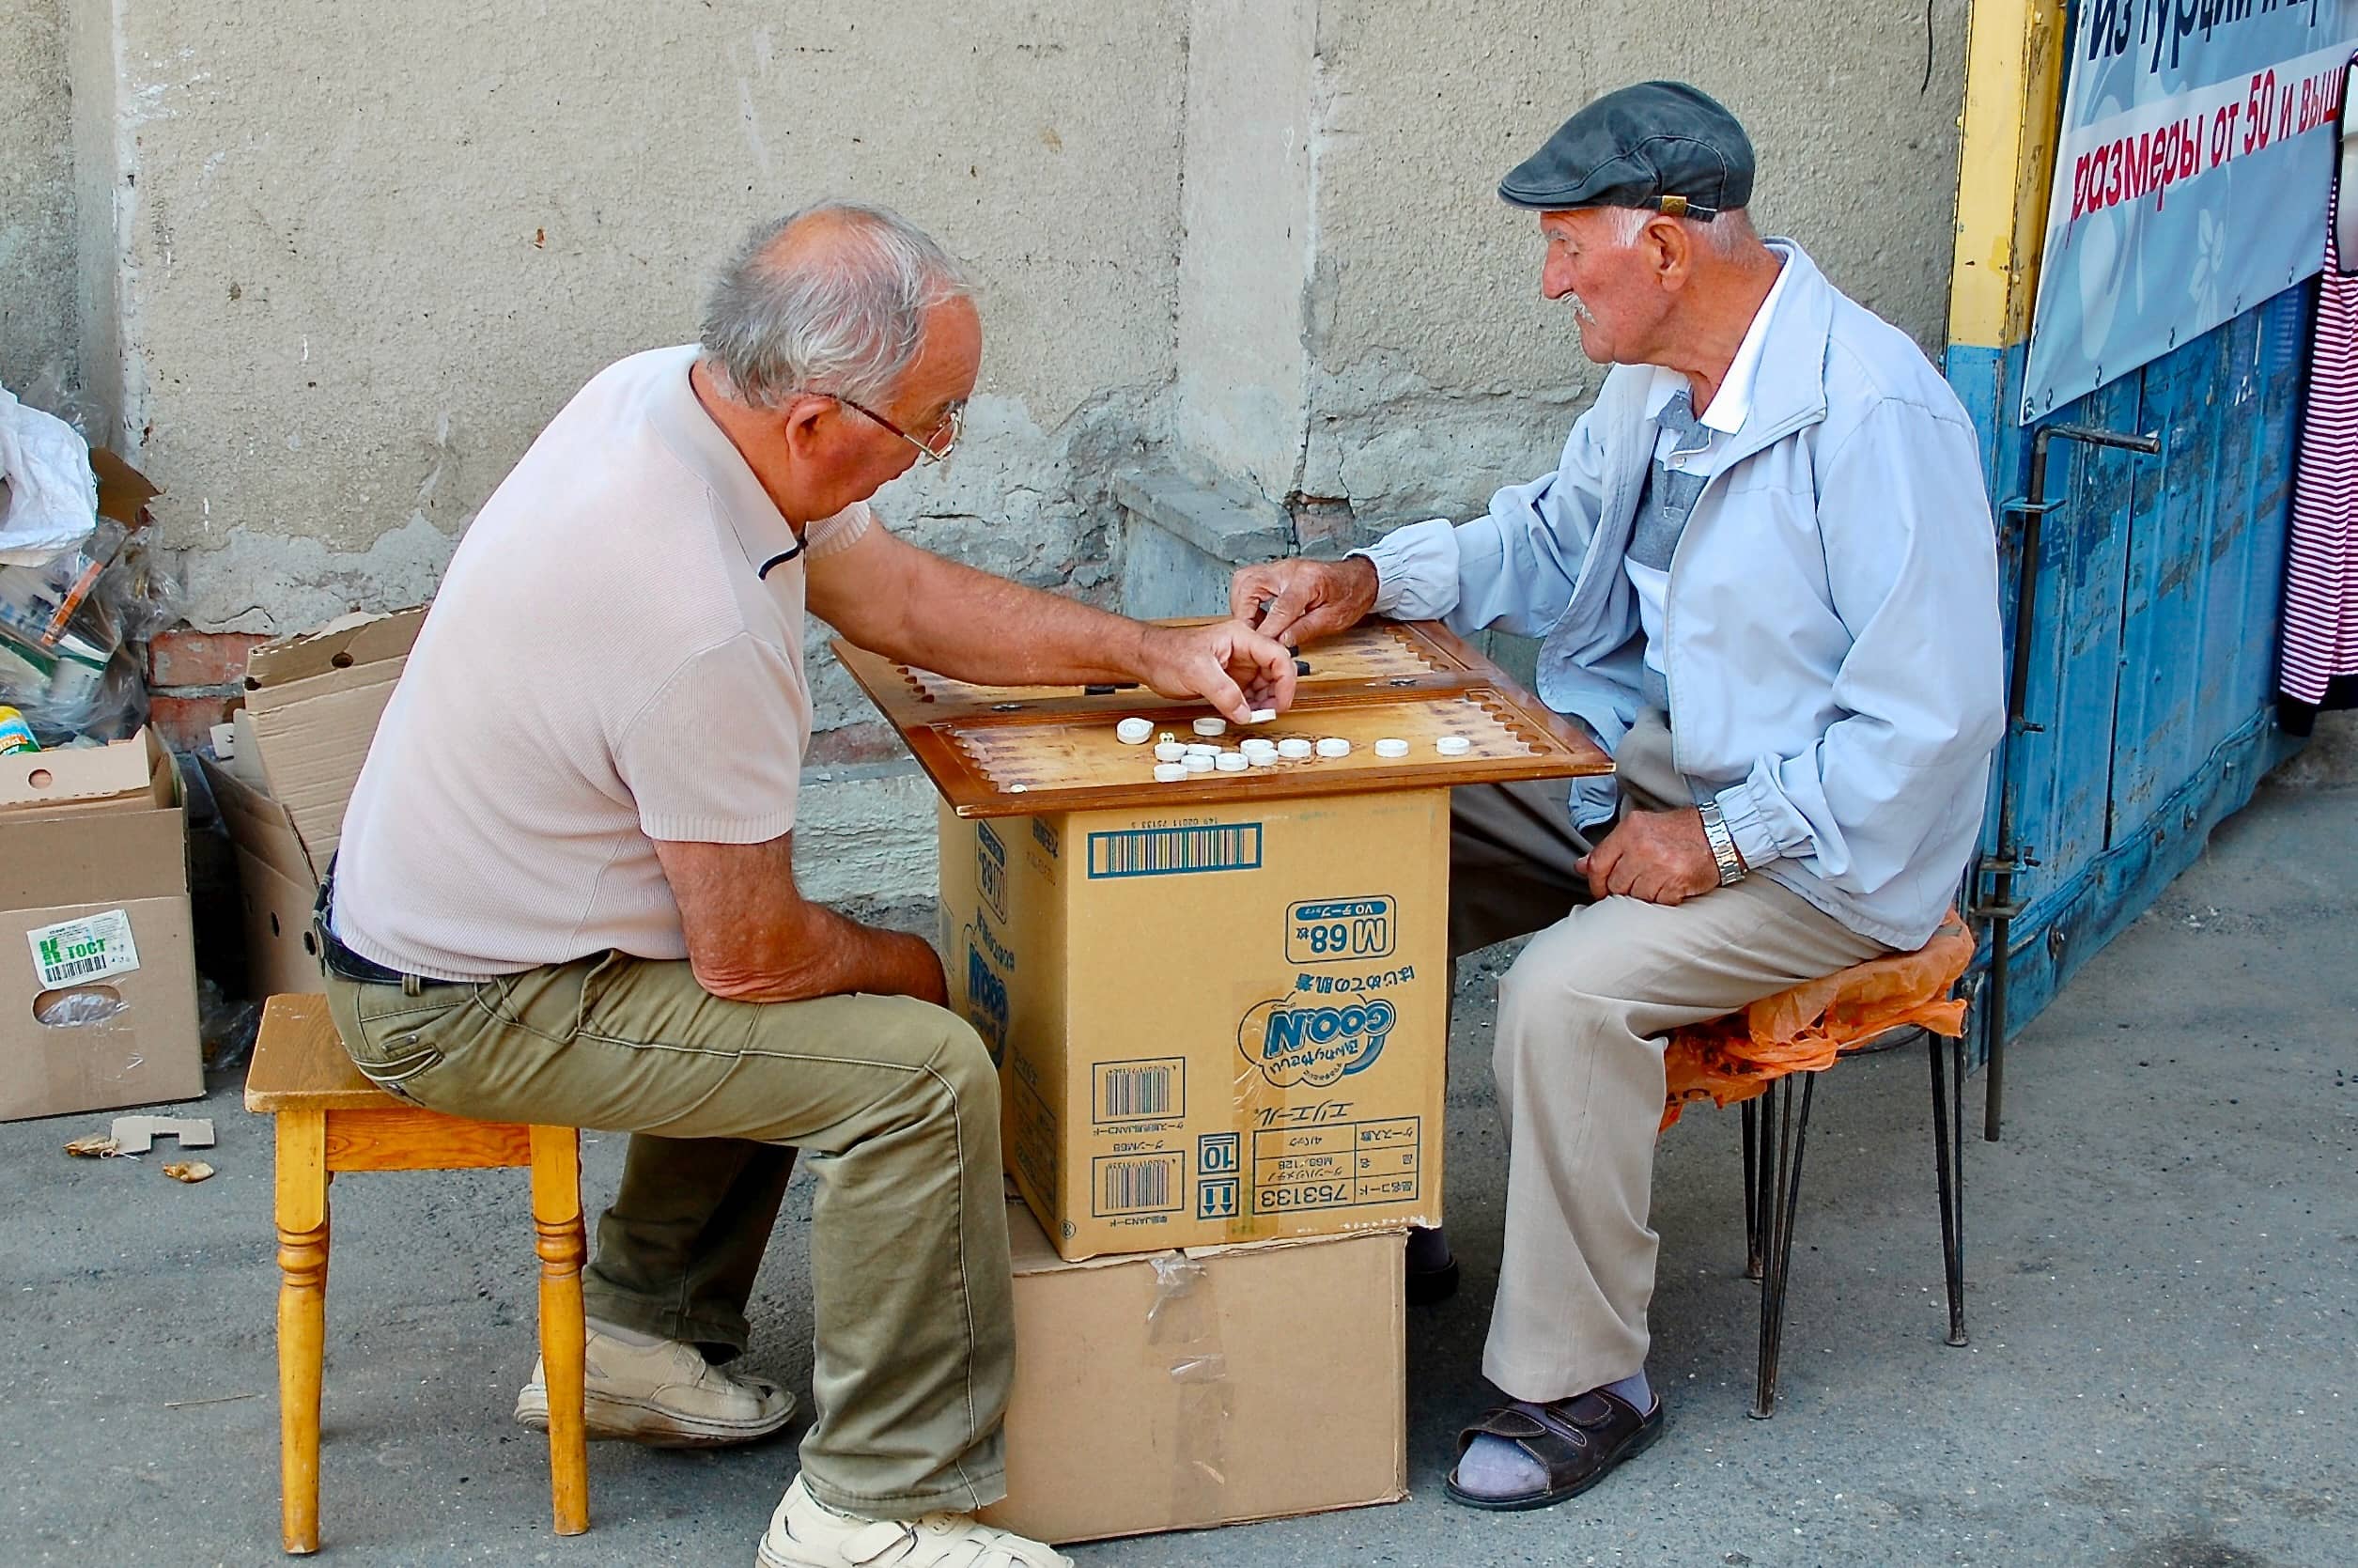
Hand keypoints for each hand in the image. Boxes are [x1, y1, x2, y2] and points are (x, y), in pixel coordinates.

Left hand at [1135, 619, 1299, 722]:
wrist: (1148, 660)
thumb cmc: (1167, 653)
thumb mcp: (1197, 671)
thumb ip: (1223, 692)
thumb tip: (1245, 713)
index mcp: (1241, 638)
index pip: (1278, 656)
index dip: (1285, 681)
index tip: (1281, 703)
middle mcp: (1244, 650)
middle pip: (1276, 672)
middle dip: (1276, 695)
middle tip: (1267, 714)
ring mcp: (1238, 666)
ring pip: (1265, 685)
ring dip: (1264, 703)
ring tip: (1254, 716)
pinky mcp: (1230, 681)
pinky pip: (1250, 695)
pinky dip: (1251, 707)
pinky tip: (1244, 715)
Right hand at [1228, 557, 1379, 646]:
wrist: (1357, 579)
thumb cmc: (1349, 595)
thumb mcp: (1333, 619)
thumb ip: (1304, 629)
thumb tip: (1280, 642)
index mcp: (1308, 580)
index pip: (1280, 607)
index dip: (1268, 629)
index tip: (1261, 645)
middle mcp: (1288, 569)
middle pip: (1249, 584)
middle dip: (1243, 612)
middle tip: (1250, 635)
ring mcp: (1279, 568)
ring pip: (1243, 581)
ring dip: (1242, 606)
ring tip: (1253, 626)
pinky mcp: (1273, 573)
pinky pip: (1248, 583)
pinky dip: (1246, 601)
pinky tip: (1258, 617)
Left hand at [1575, 809, 1721, 905]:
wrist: (1720, 834)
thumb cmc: (1680, 831)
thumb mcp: (1642, 829)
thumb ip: (1611, 848)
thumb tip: (1581, 866)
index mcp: (1630, 830)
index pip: (1597, 864)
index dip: (1596, 883)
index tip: (1602, 890)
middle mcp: (1642, 846)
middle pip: (1615, 885)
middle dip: (1624, 890)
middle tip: (1639, 884)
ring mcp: (1659, 865)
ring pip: (1635, 897)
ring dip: (1645, 895)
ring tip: (1658, 882)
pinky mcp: (1676, 882)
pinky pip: (1658, 903)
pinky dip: (1664, 899)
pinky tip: (1672, 886)